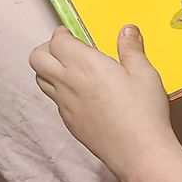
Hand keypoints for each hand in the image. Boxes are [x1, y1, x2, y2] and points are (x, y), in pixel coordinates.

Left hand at [29, 25, 174, 179]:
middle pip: (37, 58)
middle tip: (67, 48)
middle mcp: (68, 82)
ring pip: (40, 80)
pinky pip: (55, 99)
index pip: (57, 41)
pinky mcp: (68, 122)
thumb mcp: (144, 73)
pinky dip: (61, 90)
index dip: (62, 33)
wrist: (137, 151)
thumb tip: (127, 30)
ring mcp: (65, 104)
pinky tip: (85, 94)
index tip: (73, 32)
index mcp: (85, 65)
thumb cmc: (143, 111)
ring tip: (73, 69)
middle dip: (47, 48)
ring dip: (49, 69)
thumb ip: (132, 49)